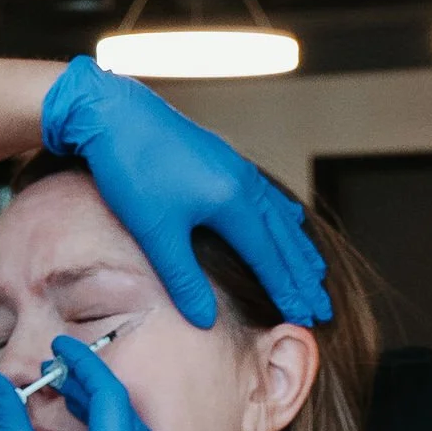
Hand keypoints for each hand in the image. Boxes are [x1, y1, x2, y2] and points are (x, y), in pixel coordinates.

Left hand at [40, 59, 330, 331]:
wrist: (110, 110)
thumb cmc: (131, 169)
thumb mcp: (155, 232)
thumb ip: (182, 278)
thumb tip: (204, 320)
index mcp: (232, 202)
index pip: (268, 258)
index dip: (286, 290)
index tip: (304, 316)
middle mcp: (243, 182)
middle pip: (283, 238)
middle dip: (302, 275)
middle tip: (321, 305)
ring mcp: (234, 166)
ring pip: (278, 215)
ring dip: (297, 247)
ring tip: (315, 270)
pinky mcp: (221, 157)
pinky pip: (265, 194)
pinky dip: (282, 216)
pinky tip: (287, 218)